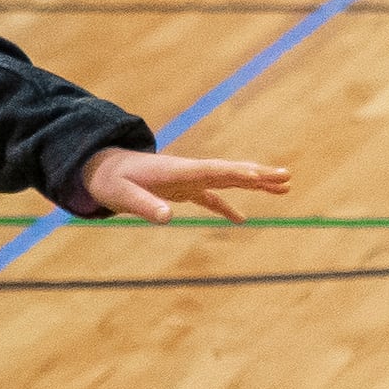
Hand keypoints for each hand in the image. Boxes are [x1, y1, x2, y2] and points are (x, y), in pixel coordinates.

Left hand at [77, 148, 289, 225]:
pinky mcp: (184, 189)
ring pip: (229, 180)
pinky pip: (213, 197)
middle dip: (259, 174)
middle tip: (287, 177)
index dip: (237, 173)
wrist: (101, 169)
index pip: (214, 171)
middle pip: (231, 171)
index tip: (260, 177)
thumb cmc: (111, 181)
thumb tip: (168, 218)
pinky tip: (242, 219)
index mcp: (178, 171)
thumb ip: (145, 206)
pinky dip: (229, 206)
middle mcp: (190, 172)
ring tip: (283, 187)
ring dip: (255, 183)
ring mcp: (190, 180)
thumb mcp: (123, 196)